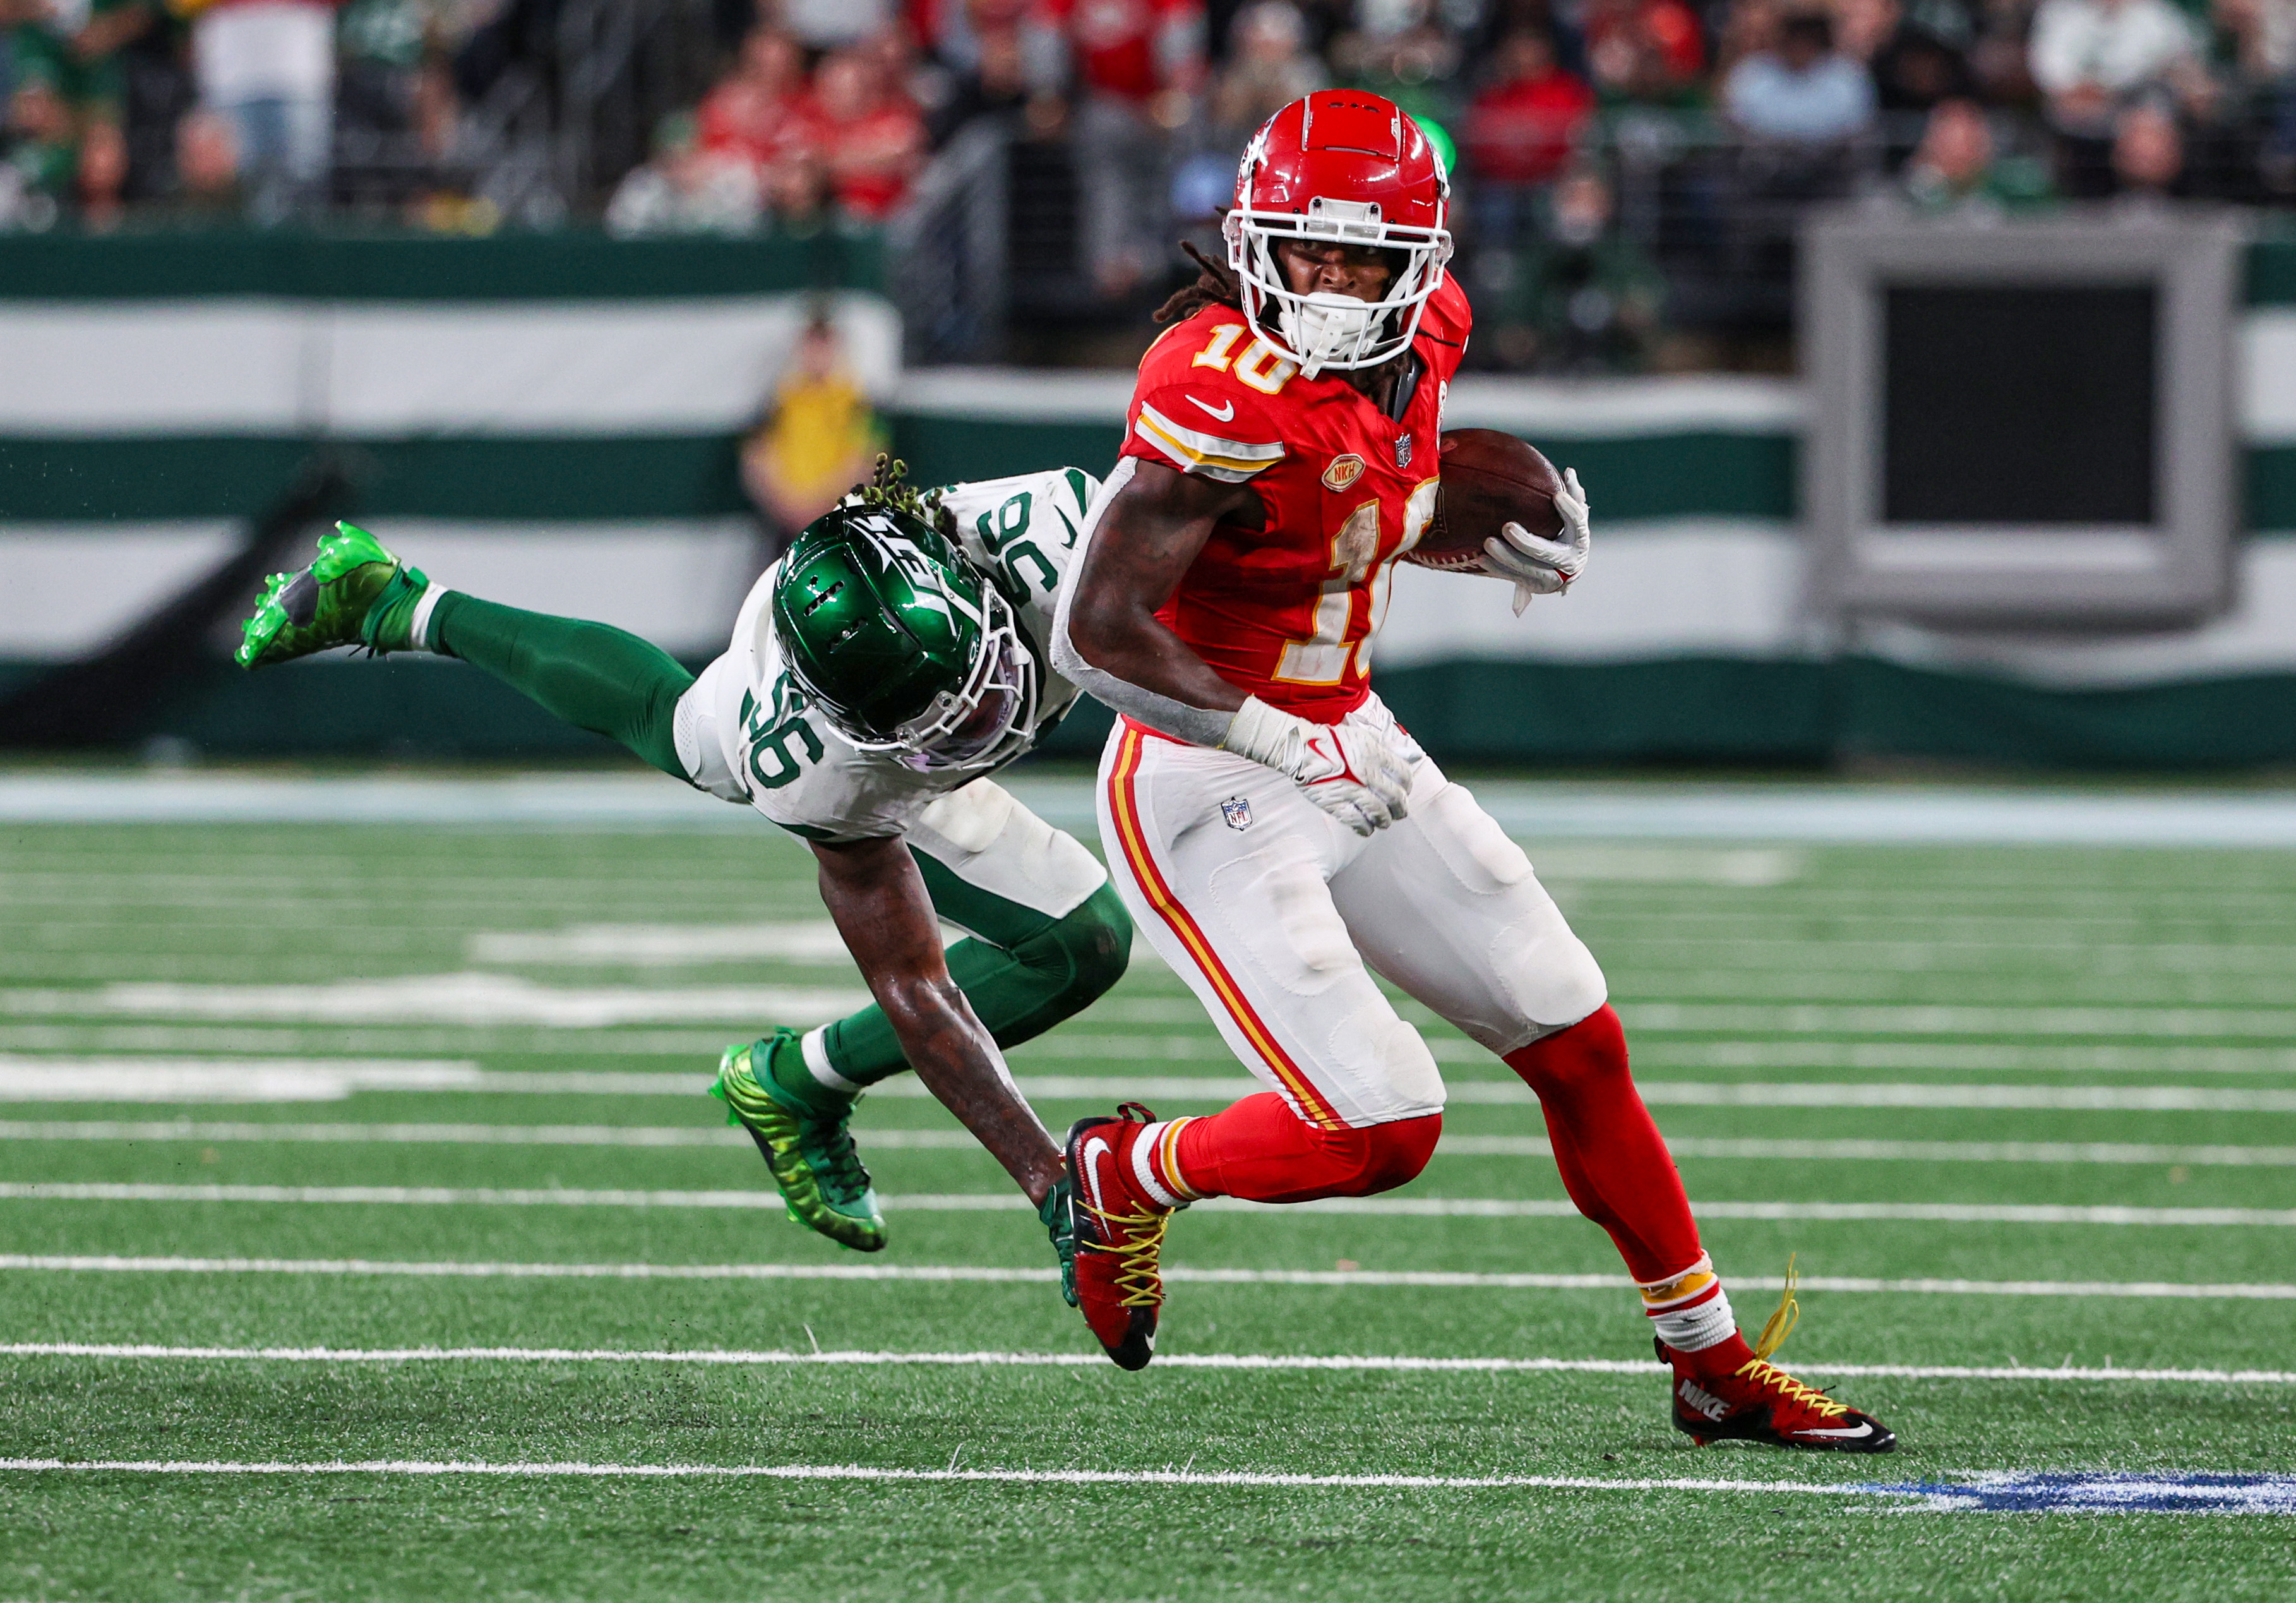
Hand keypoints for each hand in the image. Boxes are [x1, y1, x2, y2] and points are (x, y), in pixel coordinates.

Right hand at [1221, 696, 1414, 835]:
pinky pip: (1357, 822)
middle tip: (1400, 811)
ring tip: (1385, 821)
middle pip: (1395, 797)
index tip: (1405, 789)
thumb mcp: (1364, 737)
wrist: (1301, 748)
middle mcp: (1366, 773)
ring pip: (1379, 813)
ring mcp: (1351, 790)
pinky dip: (1365, 829)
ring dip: (1385, 820)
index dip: (1407, 785)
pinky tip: (1367, 830)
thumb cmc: (1333, 741)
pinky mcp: (1335, 803)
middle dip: (1401, 808)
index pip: (1403, 774)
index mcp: (1374, 753)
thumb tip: (1414, 756)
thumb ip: (1390, 748)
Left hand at [1481, 467, 1589, 614]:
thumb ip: (1573, 495)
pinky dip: (1497, 568)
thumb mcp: (1574, 518)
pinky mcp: (1534, 586)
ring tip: (1487, 543)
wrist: (1566, 572)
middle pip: (1545, 553)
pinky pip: (1513, 577)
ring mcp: (1551, 578)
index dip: (1569, 510)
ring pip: (1527, 569)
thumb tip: (1568, 471)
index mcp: (1579, 540)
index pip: (1577, 524)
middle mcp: (1568, 562)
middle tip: (1507, 527)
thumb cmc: (1568, 536)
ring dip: (1505, 557)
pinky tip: (1481, 559)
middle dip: (1525, 542)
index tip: (1556, 496)